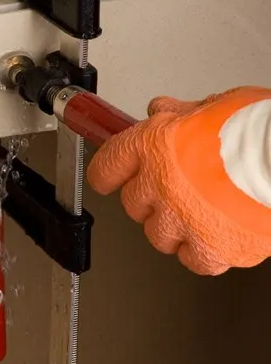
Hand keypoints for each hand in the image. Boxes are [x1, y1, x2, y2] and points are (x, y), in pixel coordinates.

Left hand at [87, 86, 270, 274]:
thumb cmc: (262, 128)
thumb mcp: (217, 104)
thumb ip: (183, 113)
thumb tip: (162, 110)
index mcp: (154, 146)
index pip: (108, 167)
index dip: (109, 173)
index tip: (111, 177)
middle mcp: (160, 185)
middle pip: (133, 204)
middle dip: (150, 198)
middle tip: (175, 189)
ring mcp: (183, 219)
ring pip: (158, 235)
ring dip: (173, 227)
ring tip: (200, 212)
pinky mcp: (212, 248)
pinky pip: (194, 259)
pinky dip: (203, 252)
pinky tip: (217, 236)